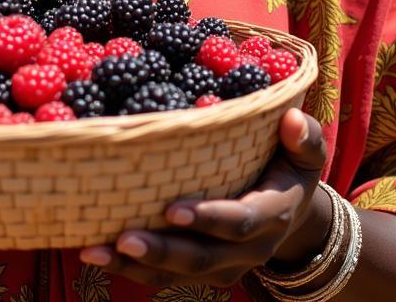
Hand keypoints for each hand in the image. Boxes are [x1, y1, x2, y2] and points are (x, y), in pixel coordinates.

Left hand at [79, 108, 327, 288]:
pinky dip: (125, 269)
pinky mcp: (195, 271)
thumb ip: (302, 136)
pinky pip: (159, 277)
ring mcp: (218, 266)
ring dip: (132, 266)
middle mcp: (243, 251)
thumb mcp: (304, 151)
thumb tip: (289, 118)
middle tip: (123, 238)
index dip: (208, 218)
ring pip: (174, 274)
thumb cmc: (289, 167)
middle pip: (200, 258)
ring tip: (93, 251)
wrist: (291, 217)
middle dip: (161, 251)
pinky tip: (90, 251)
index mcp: (269, 216)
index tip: (172, 208)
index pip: (239, 223)